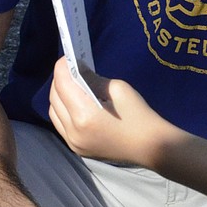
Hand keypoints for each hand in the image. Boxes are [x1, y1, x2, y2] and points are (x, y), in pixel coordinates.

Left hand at [49, 57, 168, 165]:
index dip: (62, 67)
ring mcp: (73, 143)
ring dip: (59, 96)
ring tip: (70, 85)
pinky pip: (61, 126)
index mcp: (85, 115)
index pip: (63, 84)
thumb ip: (93, 80)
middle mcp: (73, 131)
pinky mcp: (77, 149)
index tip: (67, 57)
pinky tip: (74, 103)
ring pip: (54, 113)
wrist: (152, 148)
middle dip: (60, 79)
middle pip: (54, 98)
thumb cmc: (139, 116)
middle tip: (71, 69)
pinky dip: (63, 111)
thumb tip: (79, 73)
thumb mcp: (118, 89)